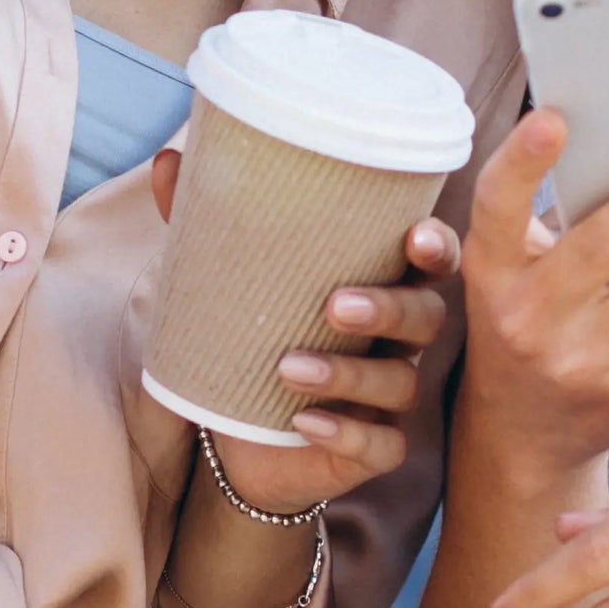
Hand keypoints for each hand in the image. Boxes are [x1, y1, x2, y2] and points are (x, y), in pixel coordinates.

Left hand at [152, 147, 455, 514]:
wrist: (237, 438)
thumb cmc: (252, 338)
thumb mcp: (228, 280)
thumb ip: (206, 222)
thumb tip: (172, 158)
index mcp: (379, 286)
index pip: (430, 261)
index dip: (436, 247)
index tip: (413, 237)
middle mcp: (397, 341)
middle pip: (426, 317)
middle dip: (389, 308)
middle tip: (334, 305)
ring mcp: (388, 399)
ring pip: (399, 383)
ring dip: (348, 375)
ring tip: (287, 368)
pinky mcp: (372, 449)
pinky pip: (378, 445)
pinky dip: (345, 434)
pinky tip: (304, 423)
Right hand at [454, 109, 608, 481]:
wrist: (527, 435)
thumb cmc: (529, 320)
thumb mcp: (514, 274)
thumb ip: (557, 220)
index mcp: (493, 272)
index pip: (497, 208)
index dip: (522, 164)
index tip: (554, 118)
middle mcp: (529, 318)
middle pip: (599, 250)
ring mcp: (583, 361)